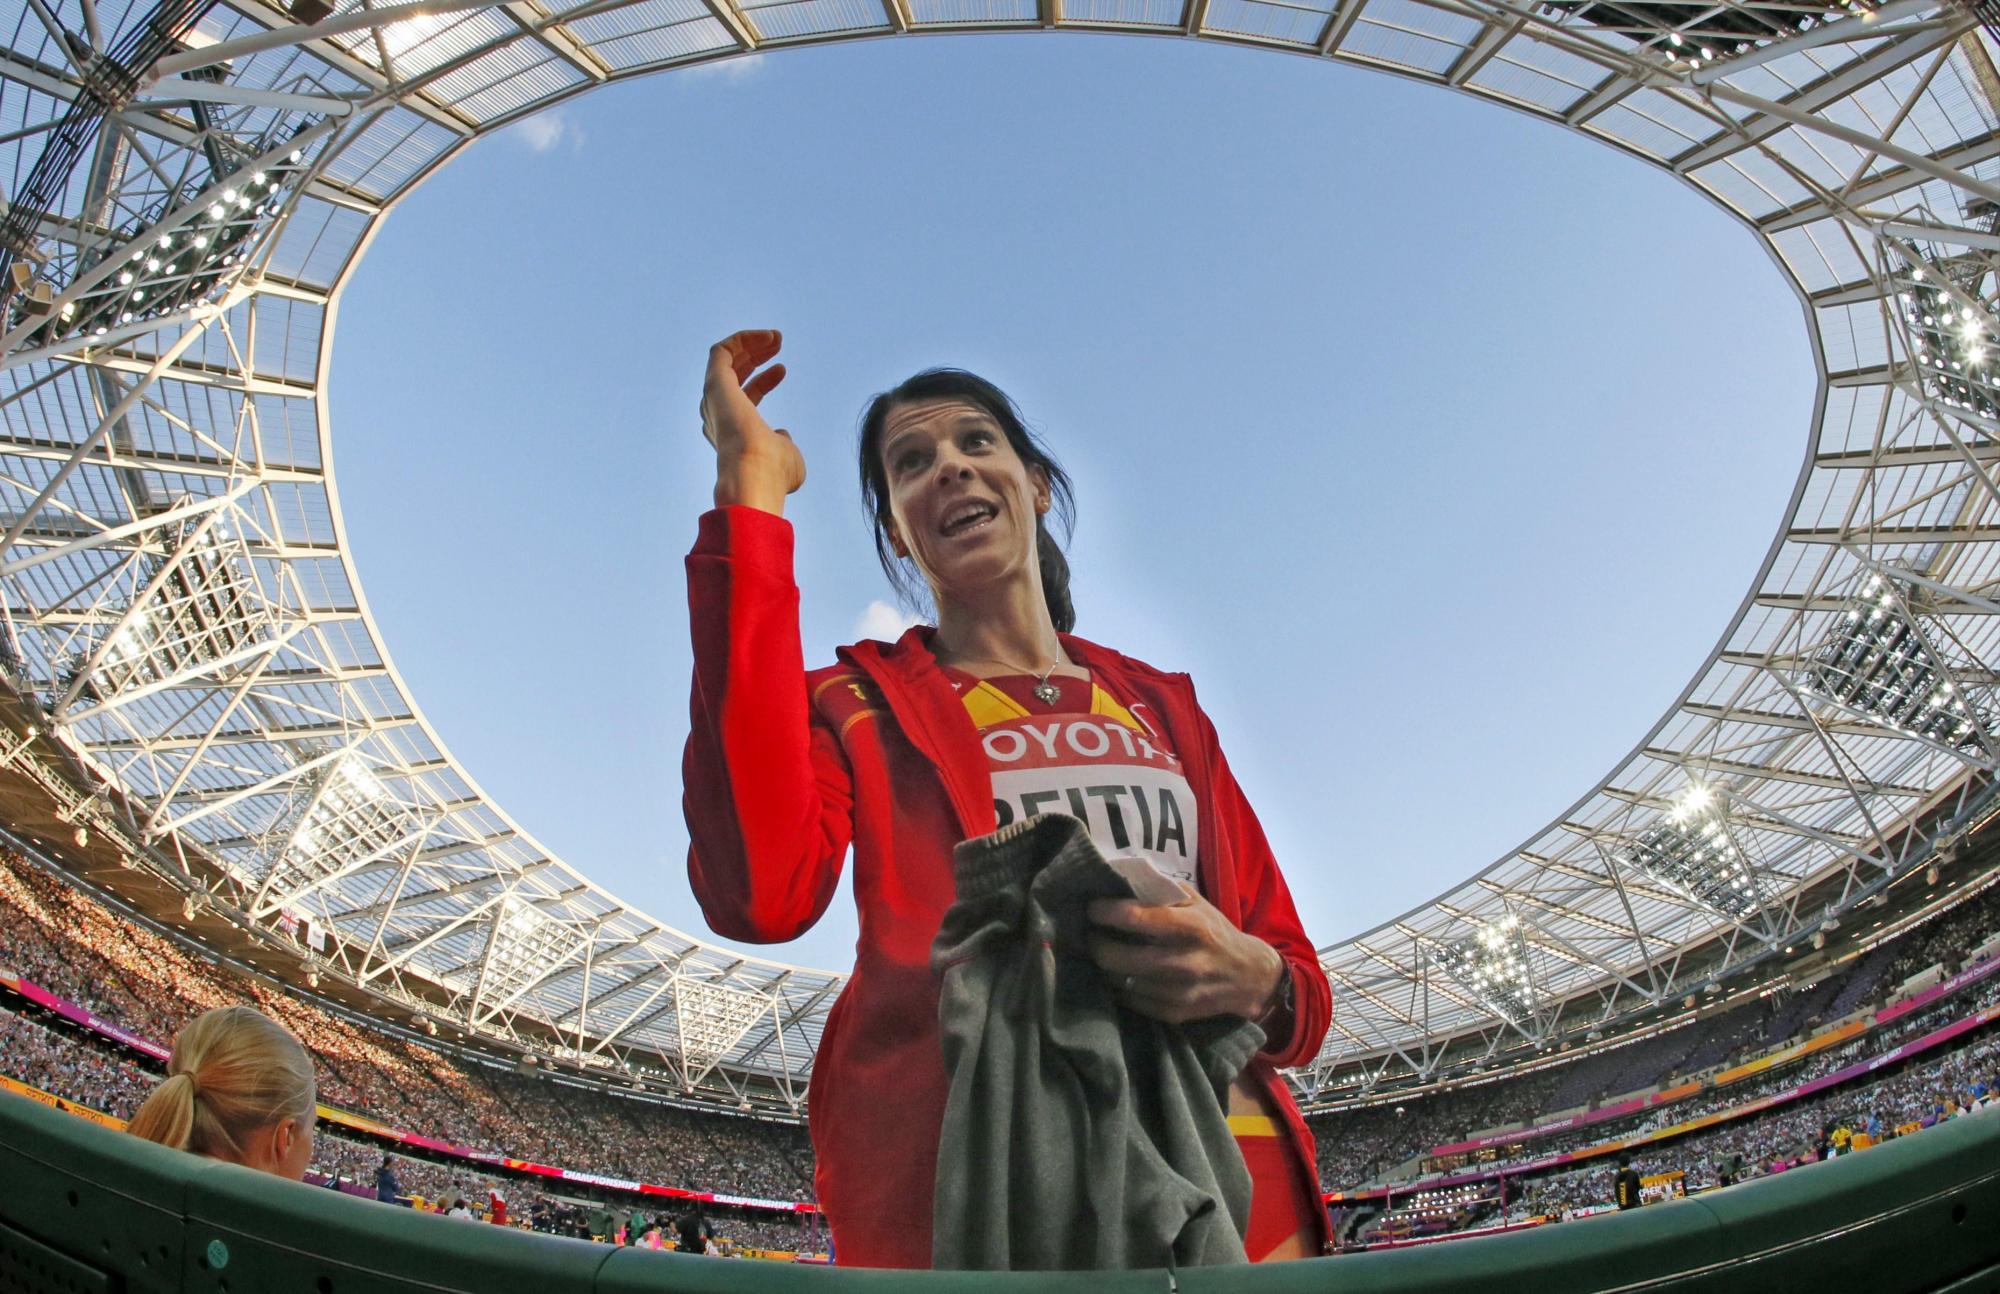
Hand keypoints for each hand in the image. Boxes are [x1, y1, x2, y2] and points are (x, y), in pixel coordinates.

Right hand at [701, 329, 804, 513]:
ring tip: (776, 337)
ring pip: (725, 359)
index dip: (764, 380)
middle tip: (778, 342)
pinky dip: (743, 339)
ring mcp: (714, 399)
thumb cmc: (773, 472)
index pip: (744, 397)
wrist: (756, 474)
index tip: (783, 369)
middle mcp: (718, 414)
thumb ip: (784, 445)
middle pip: (733, 374)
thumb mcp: (788, 457)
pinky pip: (722, 351)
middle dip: (756, 355)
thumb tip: (782, 435)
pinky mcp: (715, 384)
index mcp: (732, 431)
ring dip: (750, 344)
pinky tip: (766, 337)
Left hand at [1086, 884, 1284, 1024]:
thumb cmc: (1214, 931)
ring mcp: (1180, 992)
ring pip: (1121, 982)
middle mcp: (1186, 961)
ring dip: (1105, 967)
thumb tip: (1120, 879)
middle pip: (1121, 957)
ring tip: (1103, 954)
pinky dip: (1119, 987)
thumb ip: (1161, 890)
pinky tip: (1120, 975)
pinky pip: (1131, 1001)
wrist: (1248, 976)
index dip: (1106, 912)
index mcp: (1192, 926)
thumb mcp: (1196, 902)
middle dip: (1096, 944)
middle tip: (1091, 935)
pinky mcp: (1175, 1014)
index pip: (1137, 918)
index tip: (1093, 909)